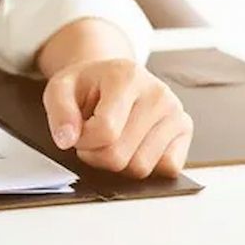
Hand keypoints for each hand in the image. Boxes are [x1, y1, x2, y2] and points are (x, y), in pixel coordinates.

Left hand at [42, 58, 193, 178]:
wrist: (111, 78)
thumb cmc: (87, 86)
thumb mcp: (60, 89)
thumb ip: (59, 112)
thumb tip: (67, 139)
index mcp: (126, 76)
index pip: (105, 131)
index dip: (83, 141)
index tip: (78, 130)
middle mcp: (158, 93)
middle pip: (120, 155)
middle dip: (96, 154)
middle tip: (93, 136)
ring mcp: (176, 112)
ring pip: (141, 168)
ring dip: (118, 162)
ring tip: (112, 138)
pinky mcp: (185, 130)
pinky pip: (166, 168)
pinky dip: (143, 163)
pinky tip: (133, 144)